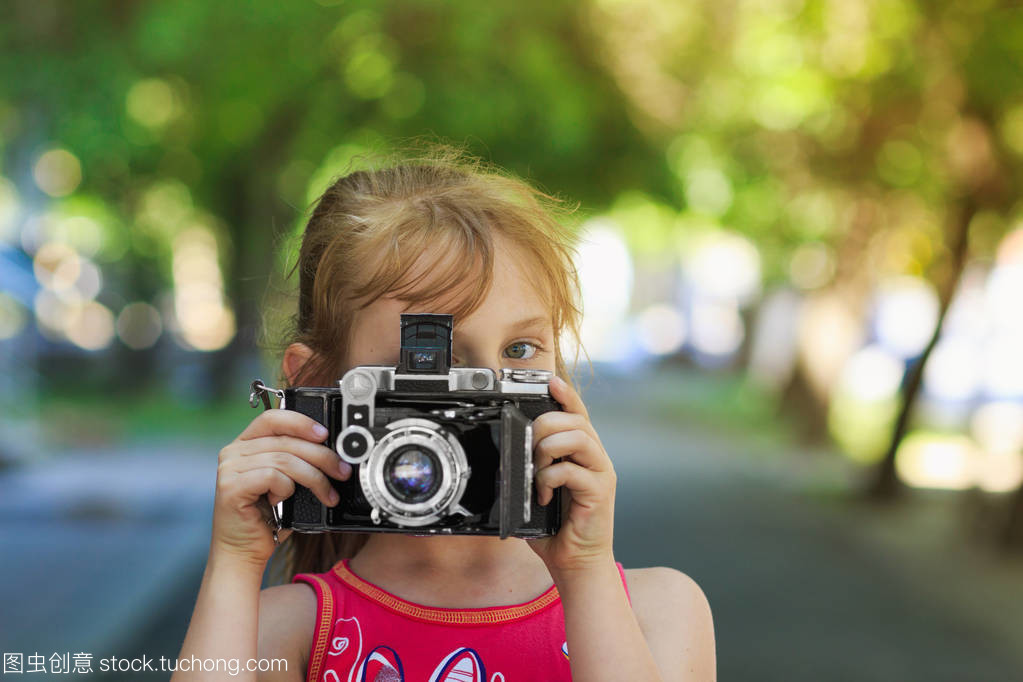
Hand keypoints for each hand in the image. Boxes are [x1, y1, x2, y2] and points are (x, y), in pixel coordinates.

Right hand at [211, 409, 352, 567]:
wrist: (244, 552)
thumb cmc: (268, 518)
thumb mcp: (287, 482)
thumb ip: (297, 461)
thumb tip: (332, 450)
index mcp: (245, 444)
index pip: (273, 417)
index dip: (302, 422)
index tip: (325, 434)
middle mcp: (233, 452)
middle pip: (286, 440)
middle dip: (321, 456)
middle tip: (341, 471)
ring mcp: (229, 469)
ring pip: (285, 459)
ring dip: (314, 477)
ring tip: (327, 494)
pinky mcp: (231, 487)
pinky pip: (273, 477)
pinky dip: (287, 489)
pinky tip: (283, 501)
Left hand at [528, 376, 616, 575]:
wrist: (576, 562)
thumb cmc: (556, 528)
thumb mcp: (539, 490)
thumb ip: (531, 469)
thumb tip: (506, 455)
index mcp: (583, 454)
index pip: (578, 414)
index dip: (566, 395)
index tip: (549, 381)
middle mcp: (596, 458)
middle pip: (575, 420)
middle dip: (544, 426)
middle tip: (529, 448)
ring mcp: (601, 473)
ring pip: (578, 437)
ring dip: (547, 449)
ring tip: (536, 470)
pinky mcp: (600, 491)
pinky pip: (572, 469)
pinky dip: (550, 478)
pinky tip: (544, 494)